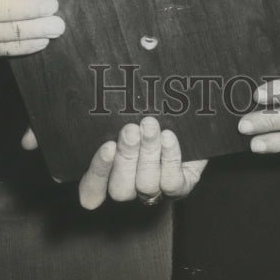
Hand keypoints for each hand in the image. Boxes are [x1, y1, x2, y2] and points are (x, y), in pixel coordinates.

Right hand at [78, 116, 207, 209]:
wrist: (187, 122)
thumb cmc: (149, 115)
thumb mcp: (128, 114)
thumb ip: (113, 115)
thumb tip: (93, 88)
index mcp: (109, 174)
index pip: (92, 190)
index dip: (97, 173)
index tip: (107, 146)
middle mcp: (130, 187)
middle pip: (119, 189)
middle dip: (125, 156)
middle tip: (131, 130)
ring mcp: (155, 191)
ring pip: (145, 184)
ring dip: (148, 152)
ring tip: (150, 126)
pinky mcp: (180, 188)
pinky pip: (171, 182)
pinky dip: (169, 158)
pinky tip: (168, 137)